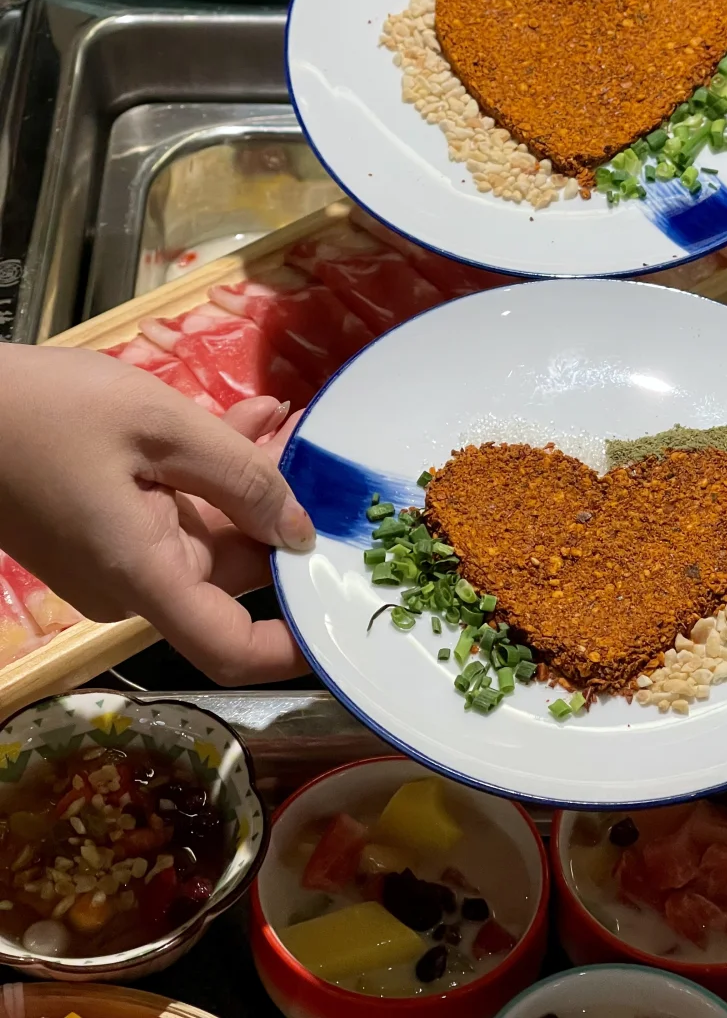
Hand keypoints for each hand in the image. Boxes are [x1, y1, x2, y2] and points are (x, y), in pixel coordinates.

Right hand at [0, 345, 315, 684]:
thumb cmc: (47, 411)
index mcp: (144, 575)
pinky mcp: (105, 532)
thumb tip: (301, 531)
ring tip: (288, 418)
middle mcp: (133, 584)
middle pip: (233, 570)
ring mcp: (116, 559)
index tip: (346, 607)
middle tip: (321, 450)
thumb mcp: (160, 426)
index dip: (294, 645)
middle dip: (283, 512)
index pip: (231, 649)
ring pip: (211, 530)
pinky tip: (249, 419)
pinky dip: (211, 470)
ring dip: (251, 477)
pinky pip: (177, 511)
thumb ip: (240, 475)